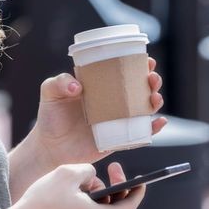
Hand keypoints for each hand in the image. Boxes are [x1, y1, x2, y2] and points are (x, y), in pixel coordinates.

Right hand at [6, 163, 144, 208]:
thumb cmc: (42, 201)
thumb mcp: (66, 173)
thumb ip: (86, 169)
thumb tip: (93, 175)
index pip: (129, 207)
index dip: (138, 191)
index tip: (141, 180)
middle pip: (117, 208)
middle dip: (117, 186)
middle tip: (113, 168)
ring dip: (100, 192)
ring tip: (85, 180)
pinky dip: (88, 201)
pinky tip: (75, 190)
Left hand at [31, 57, 166, 167]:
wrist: (49, 147)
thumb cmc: (50, 117)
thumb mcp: (49, 93)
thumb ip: (59, 82)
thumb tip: (78, 86)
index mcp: (100, 86)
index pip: (123, 71)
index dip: (138, 64)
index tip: (146, 60)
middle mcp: (112, 102)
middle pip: (139, 88)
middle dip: (152, 81)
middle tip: (151, 78)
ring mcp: (117, 120)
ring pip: (144, 109)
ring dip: (155, 101)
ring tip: (154, 98)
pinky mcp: (118, 139)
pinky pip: (140, 134)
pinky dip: (153, 128)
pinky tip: (159, 122)